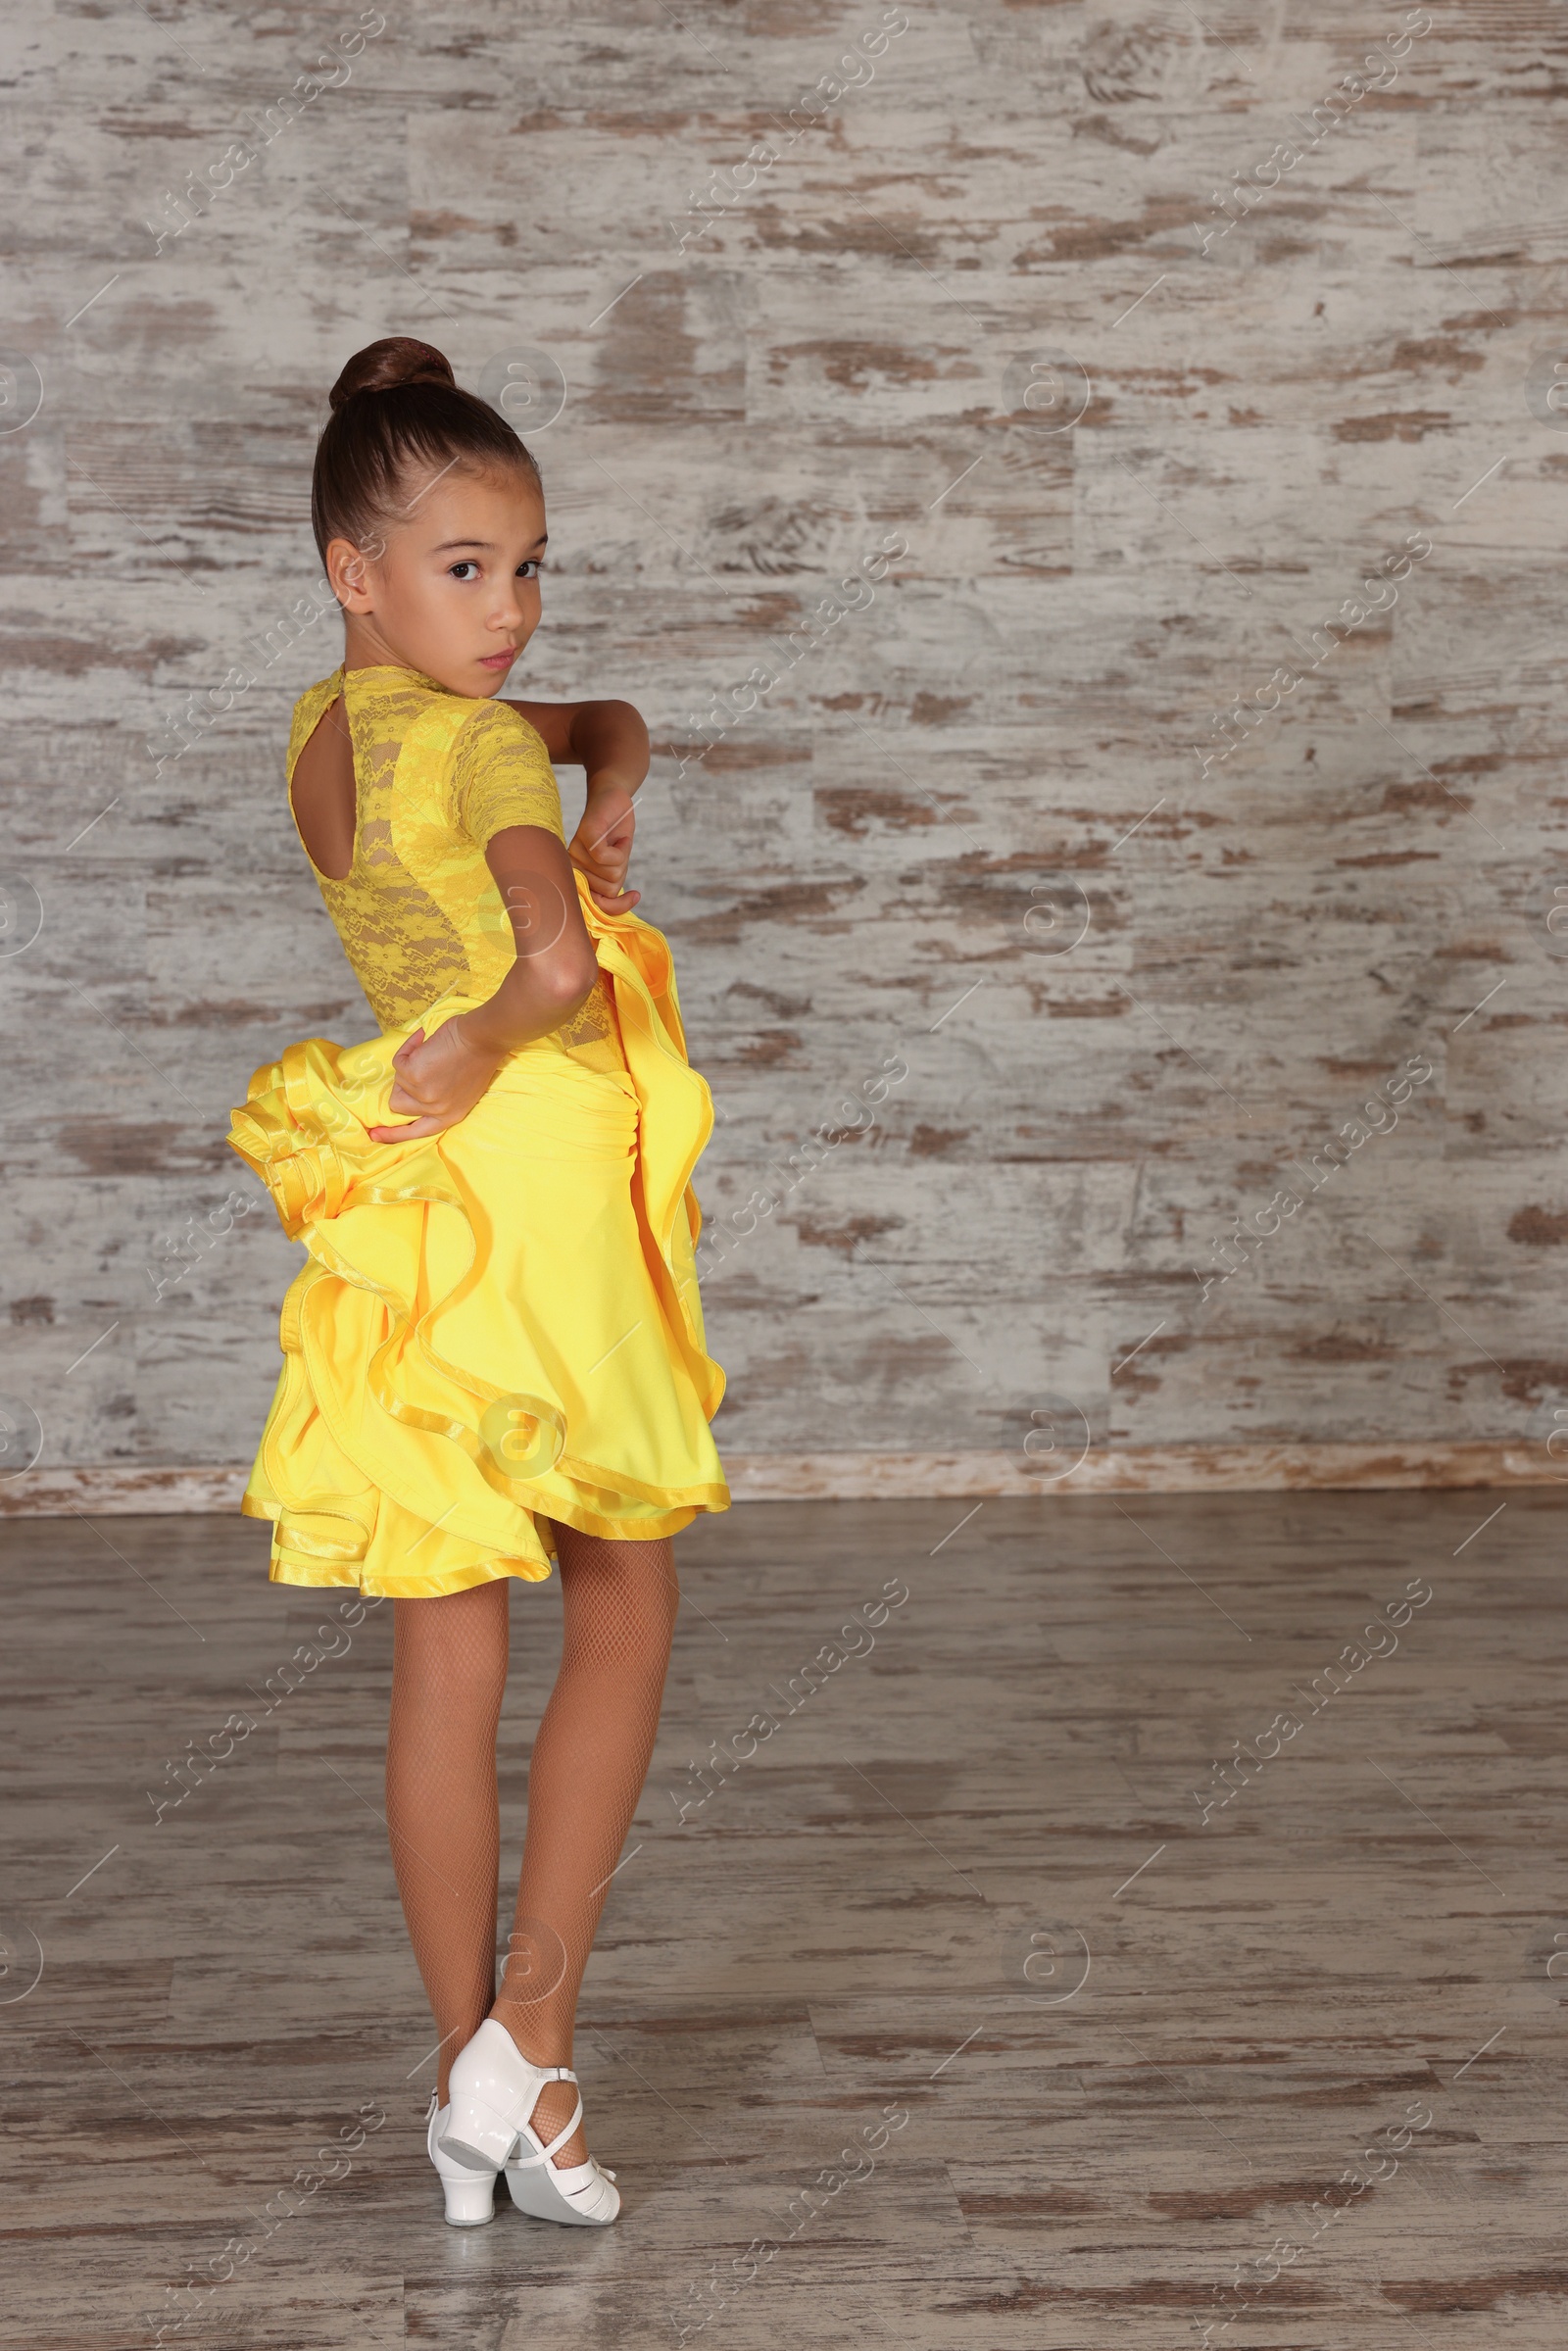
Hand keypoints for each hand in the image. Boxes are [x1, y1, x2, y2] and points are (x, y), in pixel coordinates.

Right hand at [367, 1018, 502, 1142]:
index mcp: (449, 1117)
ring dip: (410, 1063)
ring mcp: (423, 1094)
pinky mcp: (414, 1075)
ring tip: (431, 1051)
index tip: (375, 1135)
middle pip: (399, 1105)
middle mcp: (436, 1110)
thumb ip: (440, 1098)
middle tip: (411, 1067)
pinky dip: (408, 1048)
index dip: (393, 1135)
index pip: (416, 1132)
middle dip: (401, 1086)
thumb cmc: (478, 1056)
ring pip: (399, 1081)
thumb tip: (413, 1092)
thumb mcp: (462, 1090)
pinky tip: (422, 1039)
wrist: (484, 1038)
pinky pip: (399, 1062)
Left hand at [569, 778, 639, 914]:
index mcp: (578, 875)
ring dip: (622, 858)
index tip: (634, 896)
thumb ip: (611, 884)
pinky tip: (619, 838)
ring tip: (616, 841)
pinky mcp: (585, 836)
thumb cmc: (614, 833)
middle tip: (618, 851)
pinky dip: (620, 849)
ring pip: (609, 874)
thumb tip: (615, 903)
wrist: (613, 798)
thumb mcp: (617, 864)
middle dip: (621, 871)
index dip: (616, 907)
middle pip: (607, 889)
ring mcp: (576, 851)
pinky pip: (604, 857)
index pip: (594, 904)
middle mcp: (573, 864)